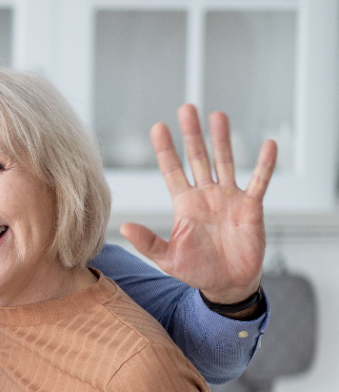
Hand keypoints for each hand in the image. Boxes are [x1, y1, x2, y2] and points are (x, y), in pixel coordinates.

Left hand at [119, 104, 275, 304]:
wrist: (227, 284)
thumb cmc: (196, 271)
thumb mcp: (168, 259)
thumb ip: (148, 242)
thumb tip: (124, 227)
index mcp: (184, 205)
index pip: (172, 171)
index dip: (165, 150)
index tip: (158, 127)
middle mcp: (205, 196)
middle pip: (198, 158)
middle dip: (192, 134)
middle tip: (187, 108)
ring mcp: (228, 199)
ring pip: (225, 162)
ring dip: (222, 139)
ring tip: (218, 115)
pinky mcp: (250, 207)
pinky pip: (259, 181)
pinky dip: (264, 165)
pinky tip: (268, 144)